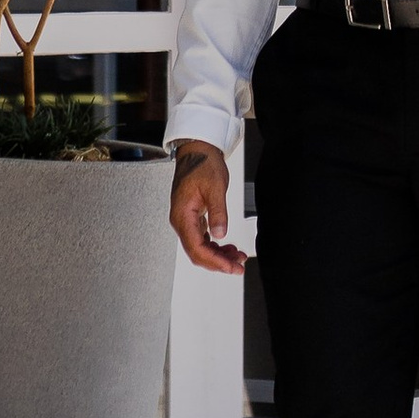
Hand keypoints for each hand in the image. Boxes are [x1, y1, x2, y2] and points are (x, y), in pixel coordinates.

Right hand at [169, 142, 245, 273]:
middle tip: (237, 266)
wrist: (197, 150)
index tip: (230, 267)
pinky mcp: (193, 217)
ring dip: (218, 255)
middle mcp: (181, 220)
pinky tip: (227, 247)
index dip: (214, 261)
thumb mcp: (215, 187)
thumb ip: (218, 213)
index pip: (196, 248)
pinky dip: (215, 245)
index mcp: (183, 215)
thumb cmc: (202, 164)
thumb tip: (220, 234)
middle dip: (218, 262)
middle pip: (197, 252)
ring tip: (236, 257)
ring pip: (200, 247)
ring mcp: (186, 219)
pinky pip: (202, 238)